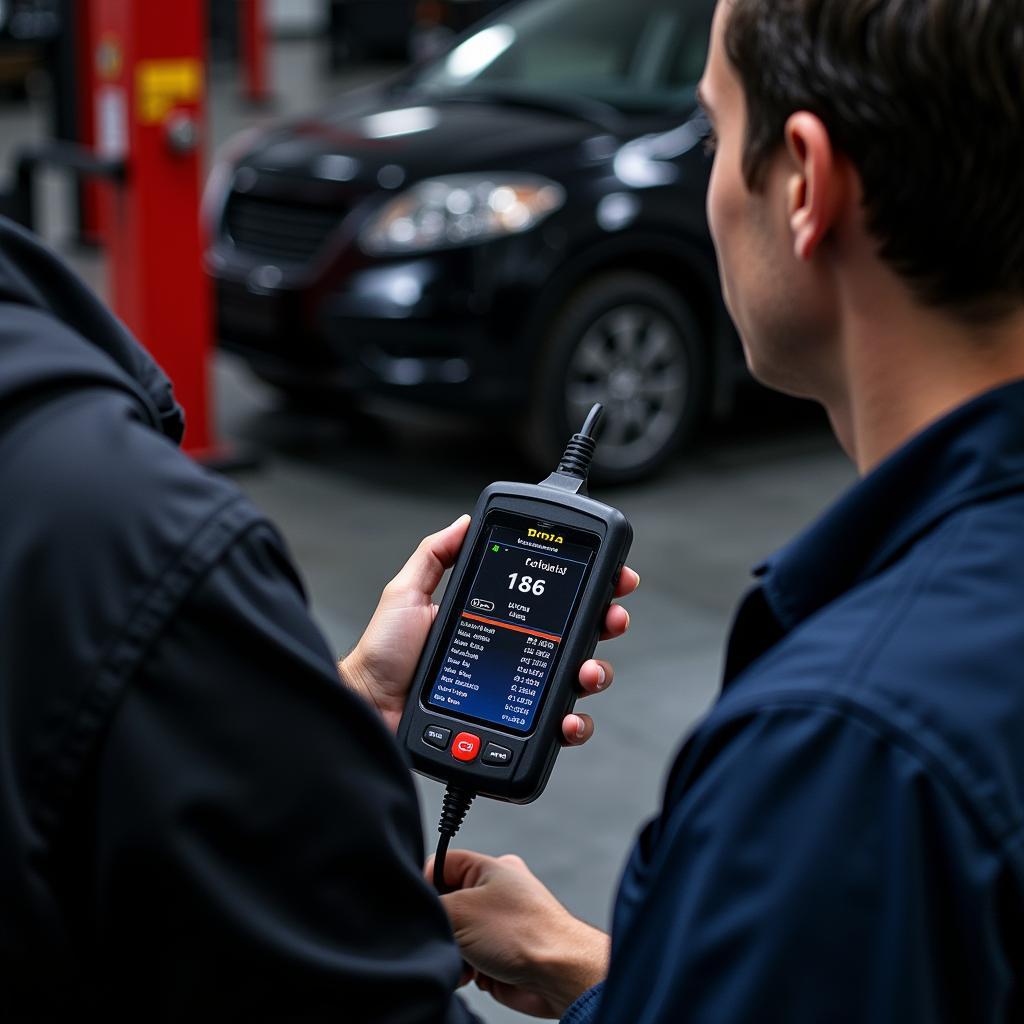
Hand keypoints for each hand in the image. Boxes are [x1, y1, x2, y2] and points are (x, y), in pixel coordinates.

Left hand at [341, 515, 638, 734]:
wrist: (370, 707)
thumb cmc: (384, 656)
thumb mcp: (407, 593)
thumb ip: (435, 555)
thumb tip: (464, 522)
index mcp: (497, 621)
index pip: (551, 601)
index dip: (587, 588)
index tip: (611, 576)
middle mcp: (513, 655)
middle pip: (578, 638)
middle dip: (605, 625)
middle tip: (611, 618)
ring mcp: (517, 694)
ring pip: (577, 682)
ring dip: (596, 673)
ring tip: (588, 671)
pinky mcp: (514, 729)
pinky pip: (558, 729)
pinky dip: (574, 724)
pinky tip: (569, 718)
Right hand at [428, 849, 609, 1018]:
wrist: (558, 975)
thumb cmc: (526, 934)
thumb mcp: (462, 910)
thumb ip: (431, 906)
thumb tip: (417, 913)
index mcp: (489, 868)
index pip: (441, 864)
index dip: (426, 884)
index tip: (424, 907)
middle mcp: (494, 893)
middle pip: (446, 905)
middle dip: (444, 928)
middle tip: (451, 936)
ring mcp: (496, 925)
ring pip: (454, 937)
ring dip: (455, 954)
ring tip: (469, 960)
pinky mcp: (498, 955)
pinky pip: (466, 961)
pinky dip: (467, 970)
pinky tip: (477, 974)